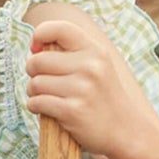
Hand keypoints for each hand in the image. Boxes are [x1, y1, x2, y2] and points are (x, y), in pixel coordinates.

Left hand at [24, 16, 153, 157]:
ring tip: (45, 97)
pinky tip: (45, 109)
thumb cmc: (104, 97)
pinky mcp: (72, 111)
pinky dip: (34, 106)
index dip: (39, 35)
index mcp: (95, 50)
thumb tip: (35, 48)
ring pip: (35, 83)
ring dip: (33, 92)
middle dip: (32, 72)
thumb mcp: (99, 65)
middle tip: (41, 81)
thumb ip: (74, 52)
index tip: (36, 49)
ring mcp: (81, 89)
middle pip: (38, 61)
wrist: (126, 130)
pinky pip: (36, 103)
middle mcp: (89, 66)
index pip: (58, 28)